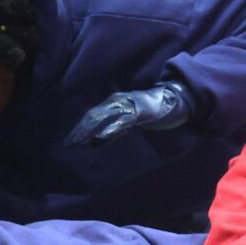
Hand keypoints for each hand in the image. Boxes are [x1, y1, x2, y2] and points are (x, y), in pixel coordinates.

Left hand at [63, 81, 192, 145]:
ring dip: (89, 131)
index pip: (92, 115)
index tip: (69, 141)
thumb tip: (97, 140)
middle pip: (93, 116)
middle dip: (79, 131)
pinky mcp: (140, 113)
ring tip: (78, 143)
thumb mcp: (130, 117)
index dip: (79, 128)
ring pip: (103, 118)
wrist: (177, 100)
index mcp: (115, 102)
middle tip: (67, 145)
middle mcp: (118, 101)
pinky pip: (121, 123)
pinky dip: (109, 132)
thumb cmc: (154, 108)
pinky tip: (98, 141)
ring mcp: (128, 106)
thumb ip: (115, 126)